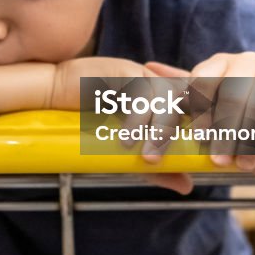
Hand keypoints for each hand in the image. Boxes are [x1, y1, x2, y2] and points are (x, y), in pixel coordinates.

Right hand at [48, 57, 195, 194]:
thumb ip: (156, 168)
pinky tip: (127, 138)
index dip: (201, 124)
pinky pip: (141, 90)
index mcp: (163, 100)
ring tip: (146, 157)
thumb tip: (186, 185)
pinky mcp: (125, 69)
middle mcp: (156, 84)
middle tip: (160, 162)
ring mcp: (141, 75)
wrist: (53, 98)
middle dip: (178, 134)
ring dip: (159, 129)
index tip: (195, 150)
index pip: (194, 107)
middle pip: (185, 101)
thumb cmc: (88, 124)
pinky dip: (138, 117)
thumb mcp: (127, 151)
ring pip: (166, 96)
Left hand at [145, 53, 254, 177]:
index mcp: (221, 63)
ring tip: (241, 168)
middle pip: (231, 97)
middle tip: (216, 161)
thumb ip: (188, 82)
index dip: (196, 111)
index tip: (197, 138)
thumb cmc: (251, 91)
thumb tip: (147, 67)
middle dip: (223, 133)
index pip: (201, 82)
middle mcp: (246, 63)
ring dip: (248, 143)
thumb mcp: (219, 84)